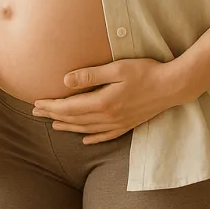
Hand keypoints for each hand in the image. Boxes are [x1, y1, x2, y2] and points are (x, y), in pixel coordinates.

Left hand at [31, 58, 186, 143]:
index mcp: (103, 102)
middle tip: (37, 112)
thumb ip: (90, 74)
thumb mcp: (117, 68)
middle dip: (54, 115)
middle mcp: (108, 117)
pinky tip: (85, 139)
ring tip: (54, 124)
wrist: (172, 86)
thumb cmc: (145, 72)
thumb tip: (65, 81)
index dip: (51, 106)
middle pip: (75, 119)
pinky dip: (92, 138)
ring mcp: (118, 123)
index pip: (69, 107)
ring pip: (87, 128)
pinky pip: (105, 136)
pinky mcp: (128, 125)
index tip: (37, 102)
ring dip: (68, 126)